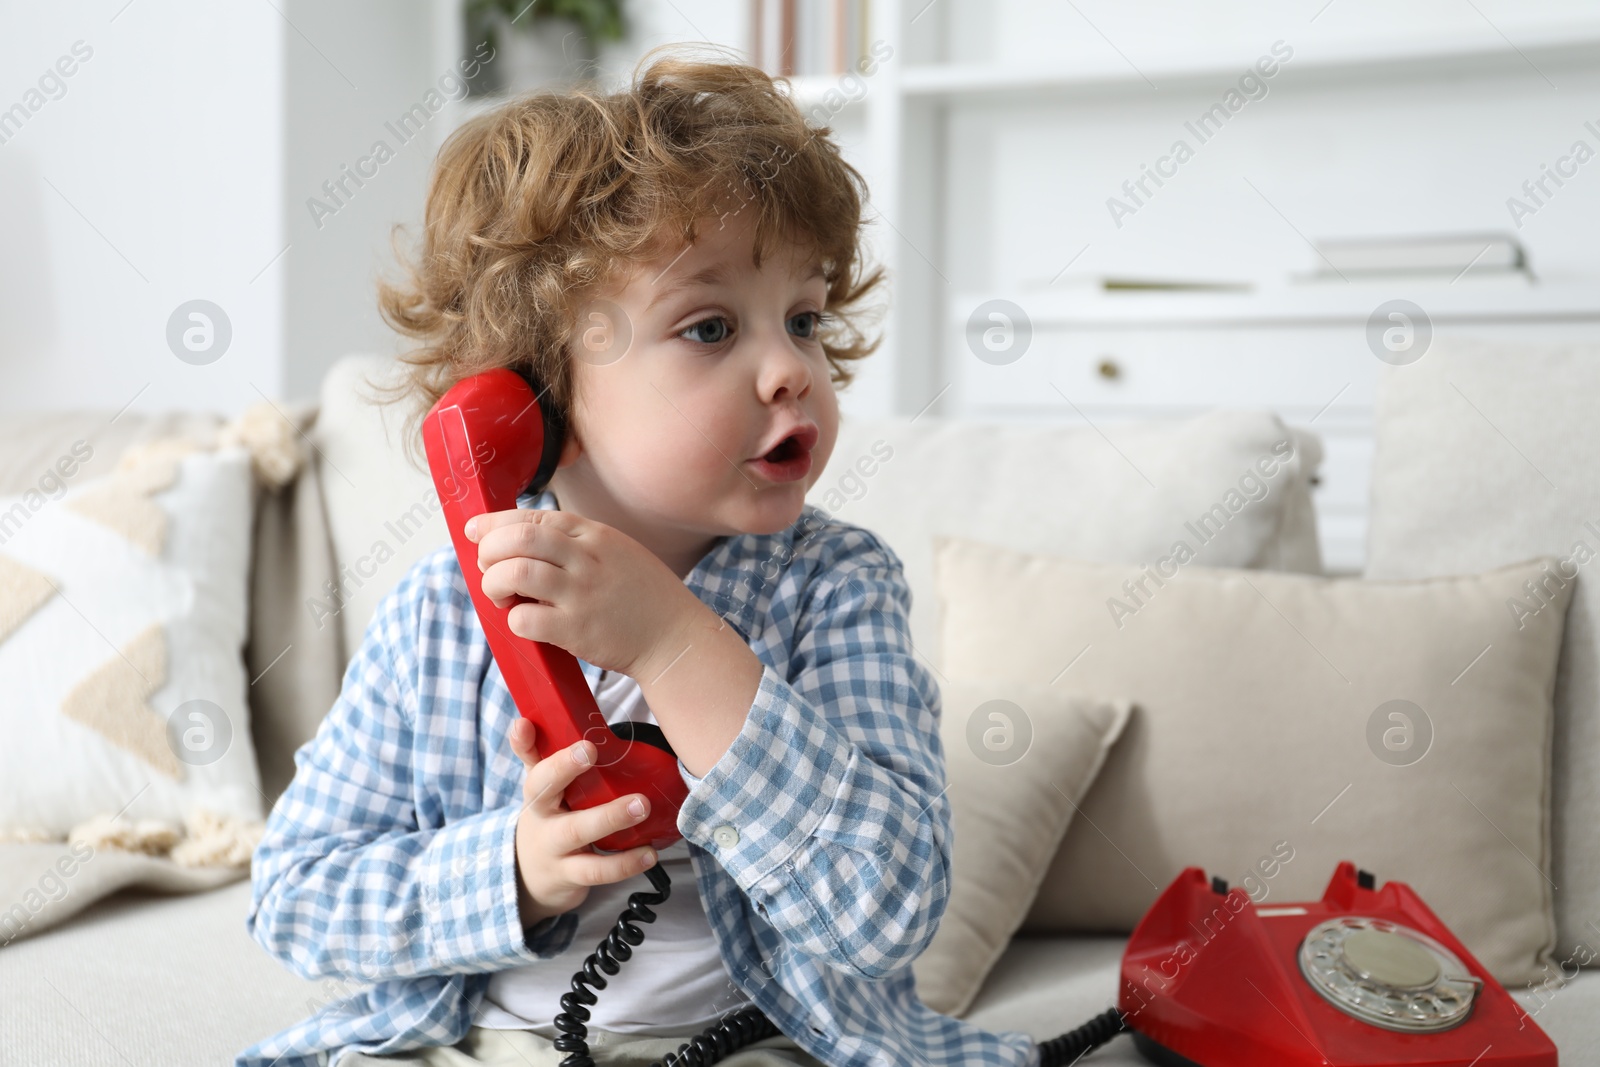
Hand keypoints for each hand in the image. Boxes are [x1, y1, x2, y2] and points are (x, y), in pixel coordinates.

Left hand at [467, 508, 698, 678]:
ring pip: (517, 573)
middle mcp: (587, 559)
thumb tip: (522, 542)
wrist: (675, 636)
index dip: (495, 523)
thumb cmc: (642, 597)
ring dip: (495, 583)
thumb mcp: (617, 552)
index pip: (532, 517)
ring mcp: (582, 593)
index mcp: (594, 535)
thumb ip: (576, 544)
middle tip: (489, 569)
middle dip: (489, 552)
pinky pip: (526, 618)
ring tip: (501, 596)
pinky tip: (524, 622)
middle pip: (519, 539)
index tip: (475, 532)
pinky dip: (514, 619)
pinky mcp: (578, 630)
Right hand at [509, 717, 658, 928]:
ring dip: (610, 817)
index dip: (523, 741)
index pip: (527, 757)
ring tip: (642, 806)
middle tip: (590, 750)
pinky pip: (596, 870)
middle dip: (564, 767)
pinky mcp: (568, 875)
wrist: (532, 875)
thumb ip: (554, 754)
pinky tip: (649, 853)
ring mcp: (552, 846)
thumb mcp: (547, 789)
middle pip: (543, 788)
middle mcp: (539, 813)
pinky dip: (625, 863)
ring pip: (576, 831)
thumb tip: (566, 714)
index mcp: (537, 787)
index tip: (526, 724)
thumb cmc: (551, 818)